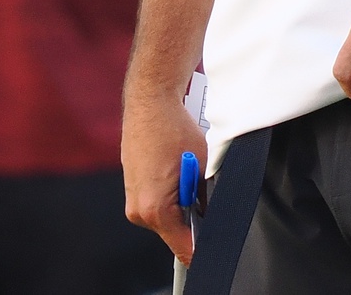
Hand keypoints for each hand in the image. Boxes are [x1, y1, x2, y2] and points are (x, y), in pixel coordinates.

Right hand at [122, 90, 206, 261]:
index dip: (205, 248)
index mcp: (155, 209)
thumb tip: (216, 219)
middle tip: (205, 195)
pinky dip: (170, 195)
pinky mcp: (132, 189)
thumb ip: (209, 201)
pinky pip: (157, 204)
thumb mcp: (204, 167)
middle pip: (175, 234)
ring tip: (188, 177)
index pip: (185, 249)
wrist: (150, 101)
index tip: (219, 245)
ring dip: (182, 206)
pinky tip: (177, 172)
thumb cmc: (175, 129)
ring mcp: (132, 201)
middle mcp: (138, 211)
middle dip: (194, 221)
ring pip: (167, 219)